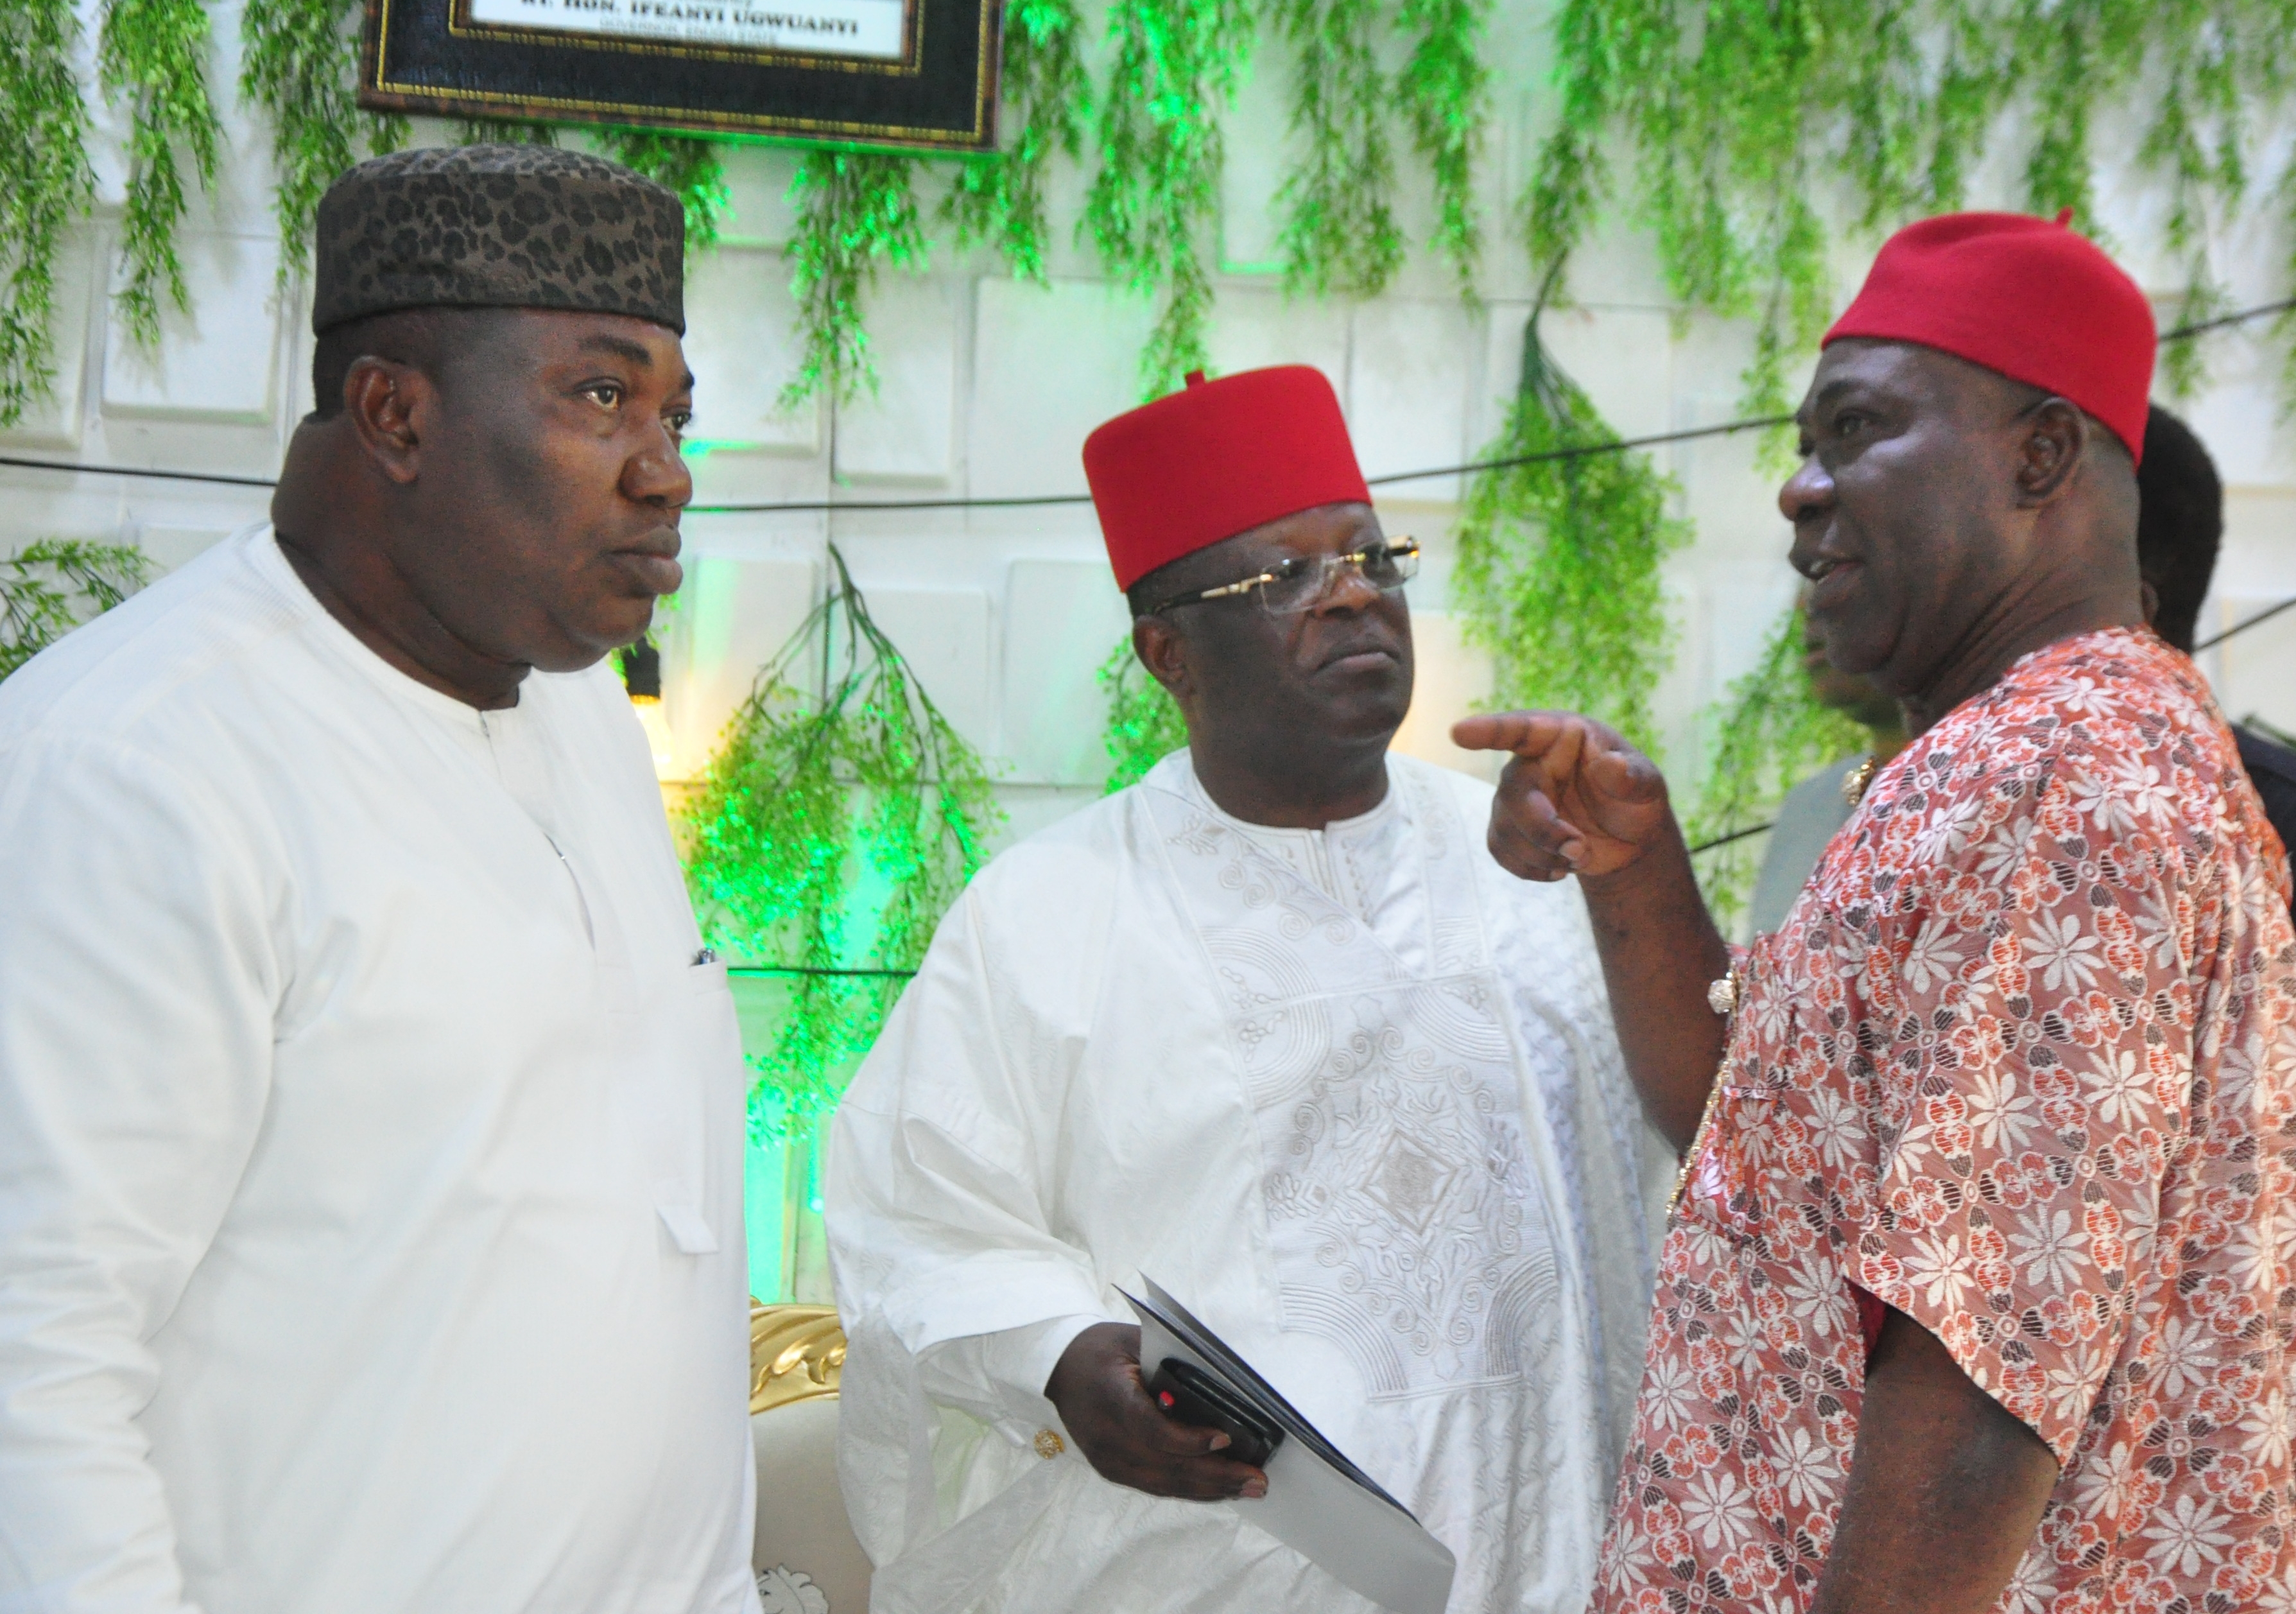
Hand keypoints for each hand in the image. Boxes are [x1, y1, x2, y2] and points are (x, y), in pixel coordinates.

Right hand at [1043, 1323, 1268, 1501]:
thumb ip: (1172, 1364)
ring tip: (1248, 1488)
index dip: (1190, 1440)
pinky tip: (1217, 1489)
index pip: (1153, 1429)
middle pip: (1166, 1466)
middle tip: (1257, 1479)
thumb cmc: (1102, 1349)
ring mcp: (1107, 1459)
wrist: (1058, 1368)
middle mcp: (1107, 1436)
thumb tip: (1224, 1385)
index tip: (1225, 1438)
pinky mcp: (1111, 1470)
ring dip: (1210, 1489)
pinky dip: (1189, 1489)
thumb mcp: (1136, 1342)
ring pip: (1164, 1484)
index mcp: (1111, 1397)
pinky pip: (1155, 1486)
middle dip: (1217, 1476)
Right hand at [1451, 711, 1672, 880]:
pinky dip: (1530, 868)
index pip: (1520, 729)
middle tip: (1580, 850)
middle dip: (1543, 829)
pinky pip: (1500, 850)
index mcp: (1559, 736)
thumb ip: (1634, 776)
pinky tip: (1559, 869)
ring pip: (1505, 828)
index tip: (1459, 733)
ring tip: (1580, 857)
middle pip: (1513, 794)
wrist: (1626, 838)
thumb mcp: (1648, 784)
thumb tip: (1612, 766)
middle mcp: (1529, 762)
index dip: (1489, 731)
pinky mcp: (1508, 827)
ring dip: (1543, 853)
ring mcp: (1514, 796)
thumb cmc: (1635, 797)